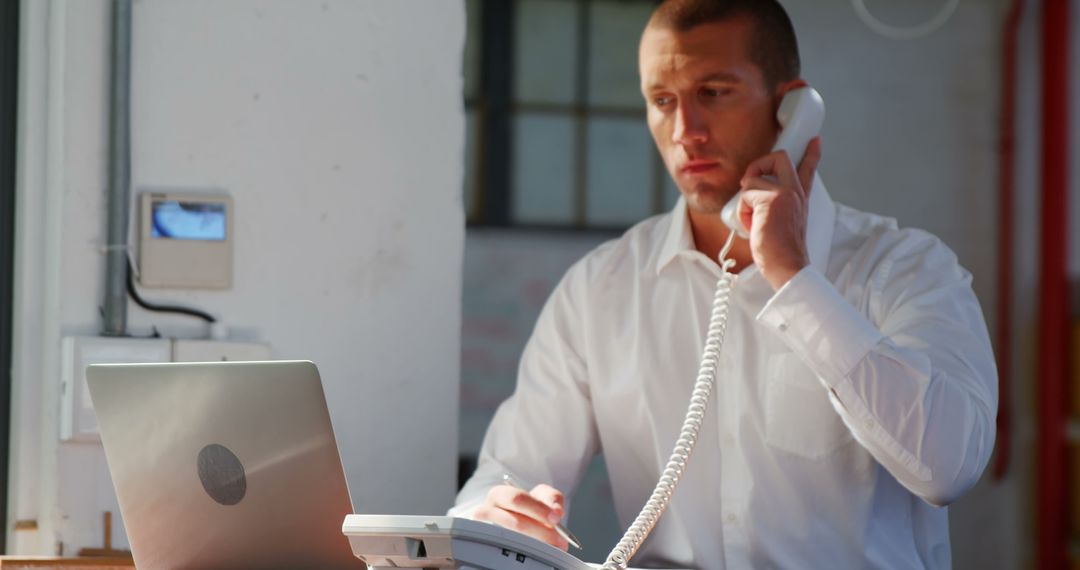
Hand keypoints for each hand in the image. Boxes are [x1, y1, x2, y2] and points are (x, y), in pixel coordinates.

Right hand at [473, 483, 569, 549]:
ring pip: (516, 541)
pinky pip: (513, 552)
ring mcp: (489, 532)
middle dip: (542, 531)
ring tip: (555, 546)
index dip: (538, 509)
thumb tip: (557, 512)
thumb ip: (552, 499)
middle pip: (516, 523)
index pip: (518, 499)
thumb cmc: (529, 506)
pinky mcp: (493, 547)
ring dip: (539, 544)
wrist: (518, 519)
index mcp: (499, 494)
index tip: (556, 518)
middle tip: (559, 538)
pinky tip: (541, 552)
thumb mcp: (541, 495)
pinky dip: (530, 553)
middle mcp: (488, 512)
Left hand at [737, 137, 821, 290]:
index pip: (807, 170)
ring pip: (752, 181)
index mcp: (800, 198)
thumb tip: (750, 194)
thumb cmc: (781, 251)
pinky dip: (742, 214)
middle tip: (751, 183)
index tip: (815, 140)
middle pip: (779, 157)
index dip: (811, 154)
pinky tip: (753, 227)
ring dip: (745, 204)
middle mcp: (796, 192)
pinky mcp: (770, 200)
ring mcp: (784, 193)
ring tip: (755, 223)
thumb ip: (773, 206)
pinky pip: (744, 197)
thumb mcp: (782, 223)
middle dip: (759, 164)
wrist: (787, 267)